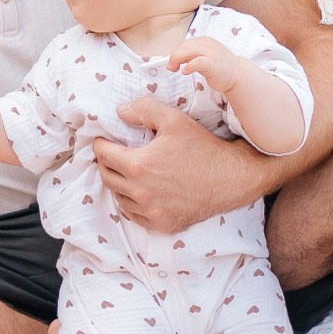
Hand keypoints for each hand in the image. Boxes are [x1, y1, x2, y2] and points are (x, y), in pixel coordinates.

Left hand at [92, 99, 260, 230]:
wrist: (232, 179)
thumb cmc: (203, 148)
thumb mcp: (174, 119)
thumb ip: (143, 110)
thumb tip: (119, 112)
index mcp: (139, 166)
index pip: (103, 155)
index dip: (100, 144)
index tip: (103, 139)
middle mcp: (140, 193)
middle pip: (106, 176)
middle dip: (105, 162)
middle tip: (112, 153)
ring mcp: (151, 211)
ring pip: (119, 197)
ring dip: (117, 183)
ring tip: (125, 171)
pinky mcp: (162, 224)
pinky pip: (134, 214)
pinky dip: (131, 202)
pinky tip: (139, 191)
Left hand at [164, 36, 244, 94]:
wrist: (238, 75)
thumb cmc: (218, 68)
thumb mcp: (204, 57)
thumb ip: (191, 55)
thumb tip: (174, 59)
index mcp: (204, 41)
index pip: (184, 43)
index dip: (175, 53)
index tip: (173, 64)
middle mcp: (207, 44)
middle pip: (183, 46)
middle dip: (173, 57)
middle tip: (171, 68)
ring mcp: (211, 53)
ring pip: (187, 51)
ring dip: (177, 60)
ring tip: (176, 69)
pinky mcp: (213, 64)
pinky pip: (197, 62)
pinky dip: (188, 66)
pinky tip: (185, 72)